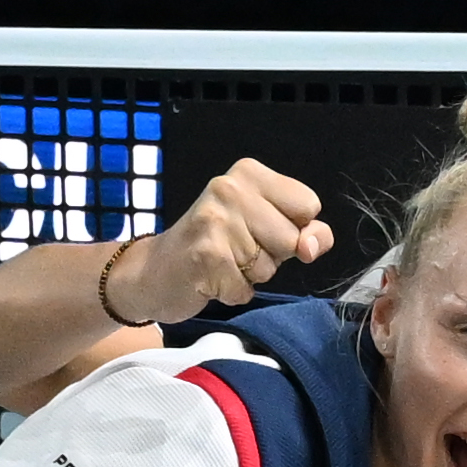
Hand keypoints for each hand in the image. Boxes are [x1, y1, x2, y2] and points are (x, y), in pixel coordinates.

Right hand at [108, 158, 331, 322]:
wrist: (153, 271)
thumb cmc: (215, 246)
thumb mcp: (266, 228)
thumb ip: (303, 231)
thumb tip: (313, 245)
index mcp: (249, 173)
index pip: (308, 205)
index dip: (294, 229)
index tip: (261, 231)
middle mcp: (230, 188)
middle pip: (292, 238)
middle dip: (271, 256)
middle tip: (235, 250)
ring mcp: (215, 220)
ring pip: (269, 267)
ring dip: (250, 276)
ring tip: (222, 262)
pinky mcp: (206, 255)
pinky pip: (245, 289)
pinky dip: (231, 292)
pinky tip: (211, 278)